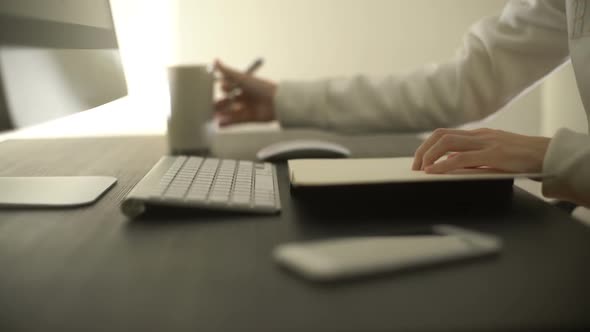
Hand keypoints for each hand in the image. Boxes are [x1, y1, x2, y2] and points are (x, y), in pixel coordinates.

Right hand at [213, 59, 277, 125]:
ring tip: (213, 116)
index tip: (214, 90)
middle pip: (229, 101)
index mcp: (244, 85)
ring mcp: (247, 108)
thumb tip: (215, 61)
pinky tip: (219, 124)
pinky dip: (227, 123)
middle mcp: (246, 96)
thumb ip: (227, 71)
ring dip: (222, 114)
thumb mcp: (242, 77)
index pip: (229, 87)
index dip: (222, 89)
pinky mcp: (250, 118)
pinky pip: (236, 121)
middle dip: (220, 103)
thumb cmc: (261, 87)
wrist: (276, 102)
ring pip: (231, 112)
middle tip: (210, 105)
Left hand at [412, 128, 550, 173]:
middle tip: (415, 166)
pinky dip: (443, 165)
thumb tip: (452, 169)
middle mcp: (479, 135)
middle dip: (423, 150)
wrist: (549, 155)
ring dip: (429, 156)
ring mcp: (486, 143)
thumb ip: (476, 159)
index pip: (445, 134)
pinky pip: (461, 158)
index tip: (419, 160)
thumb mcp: (495, 156)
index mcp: (479, 135)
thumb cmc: (523, 158)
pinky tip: (433, 172)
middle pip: (441, 135)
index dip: (428, 145)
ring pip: (447, 143)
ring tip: (421, 169)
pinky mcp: (494, 154)